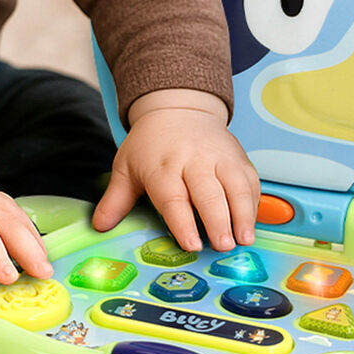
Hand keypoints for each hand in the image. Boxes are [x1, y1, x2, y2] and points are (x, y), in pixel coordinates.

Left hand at [92, 91, 260, 250]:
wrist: (178, 108)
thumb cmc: (150, 145)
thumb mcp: (126, 167)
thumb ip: (116, 199)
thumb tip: (99, 226)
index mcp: (162, 166)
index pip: (173, 197)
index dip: (183, 222)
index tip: (191, 244)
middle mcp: (192, 160)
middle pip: (208, 193)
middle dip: (218, 221)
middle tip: (223, 246)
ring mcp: (218, 157)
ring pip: (235, 186)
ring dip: (242, 214)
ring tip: (244, 239)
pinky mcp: (237, 157)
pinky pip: (250, 180)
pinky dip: (253, 204)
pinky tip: (250, 224)